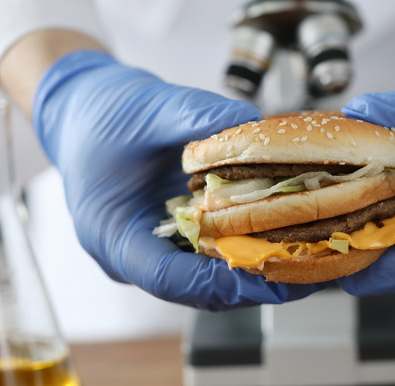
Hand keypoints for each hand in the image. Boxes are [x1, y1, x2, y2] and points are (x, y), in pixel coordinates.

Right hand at [34, 50, 326, 309]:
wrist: (84, 109)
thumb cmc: (100, 114)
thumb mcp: (147, 107)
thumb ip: (197, 115)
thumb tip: (253, 124)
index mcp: (112, 233)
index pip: (167, 276)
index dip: (221, 280)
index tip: (268, 270)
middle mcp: (134, 253)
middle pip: (198, 288)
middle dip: (255, 282)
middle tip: (309, 271)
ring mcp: (156, 247)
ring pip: (212, 278)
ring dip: (259, 269)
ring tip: (310, 258)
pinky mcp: (175, 236)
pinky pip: (215, 254)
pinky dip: (250, 247)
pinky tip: (287, 235)